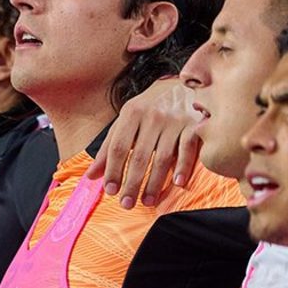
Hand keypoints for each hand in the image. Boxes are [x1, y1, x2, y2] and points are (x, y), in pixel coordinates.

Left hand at [86, 76, 202, 208]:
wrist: (187, 83)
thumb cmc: (152, 106)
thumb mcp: (128, 120)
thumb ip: (109, 146)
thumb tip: (91, 176)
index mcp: (132, 113)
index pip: (118, 147)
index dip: (113, 170)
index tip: (110, 191)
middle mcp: (153, 116)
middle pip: (140, 156)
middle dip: (132, 183)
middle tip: (126, 204)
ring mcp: (175, 120)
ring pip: (163, 158)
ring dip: (154, 183)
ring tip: (147, 201)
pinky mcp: (196, 124)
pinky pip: (189, 149)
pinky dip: (183, 167)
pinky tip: (177, 183)